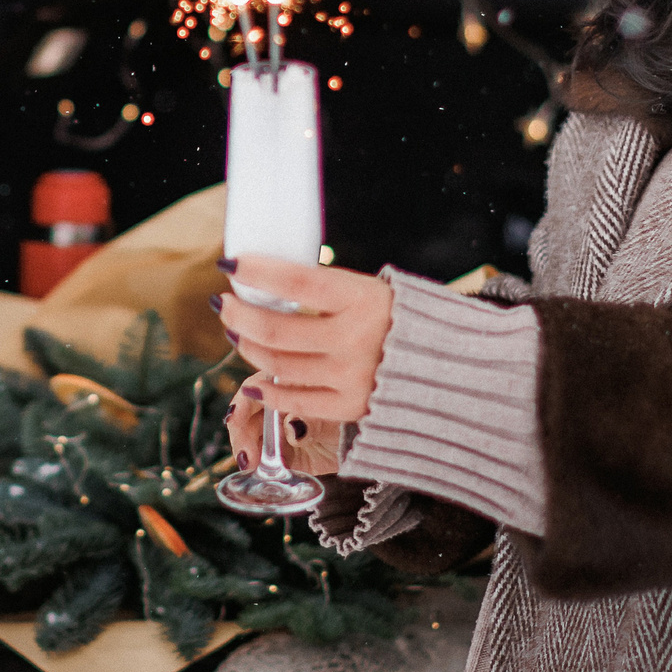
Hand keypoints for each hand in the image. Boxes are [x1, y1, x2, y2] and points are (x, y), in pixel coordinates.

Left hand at [218, 255, 394, 435]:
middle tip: (225, 303)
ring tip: (238, 332)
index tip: (230, 265)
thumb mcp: (370, 290)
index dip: (256, 272)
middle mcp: (356, 339)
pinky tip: (254, 378)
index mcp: (363, 299)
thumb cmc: (398, 320)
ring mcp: (352, 376)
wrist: (447, 365)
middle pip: (276, 329)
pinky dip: (267, 389)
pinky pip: (294, 400)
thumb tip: (269, 283)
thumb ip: (326, 290)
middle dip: (239, 314)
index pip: (296, 282)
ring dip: (248, 346)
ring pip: (278, 365)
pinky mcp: (350, 406)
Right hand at [224, 390, 346, 476]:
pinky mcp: (284, 455)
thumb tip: (292, 427)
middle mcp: (281, 404)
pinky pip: (265, 460)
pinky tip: (259, 472)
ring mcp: (280, 430)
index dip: (243, 401)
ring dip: (247, 450)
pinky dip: (259, 466)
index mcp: (292, 384)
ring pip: (252, 437)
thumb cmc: (355, 421)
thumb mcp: (337, 419)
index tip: (234, 419)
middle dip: (241, 433)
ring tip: (250, 465)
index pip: (258, 387)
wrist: (369, 448)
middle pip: (248, 414)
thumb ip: (314, 422)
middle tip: (245, 455)